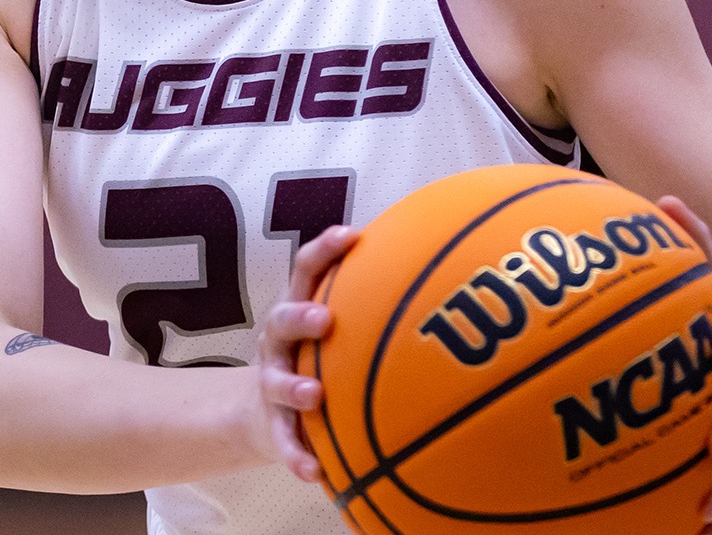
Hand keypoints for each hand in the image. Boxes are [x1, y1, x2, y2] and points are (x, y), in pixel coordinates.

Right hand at [249, 224, 358, 481]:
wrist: (262, 416)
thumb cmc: (317, 361)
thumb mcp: (336, 332)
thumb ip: (376, 309)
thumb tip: (449, 285)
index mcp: (298, 311)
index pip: (307, 271)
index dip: (324, 250)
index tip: (350, 235)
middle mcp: (280, 342)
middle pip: (282, 319)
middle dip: (301, 316)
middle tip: (324, 319)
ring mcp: (272, 383)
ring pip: (277, 381)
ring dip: (294, 387)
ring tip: (314, 396)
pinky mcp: (272, 426)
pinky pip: (284, 443)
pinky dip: (298, 457)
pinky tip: (317, 475)